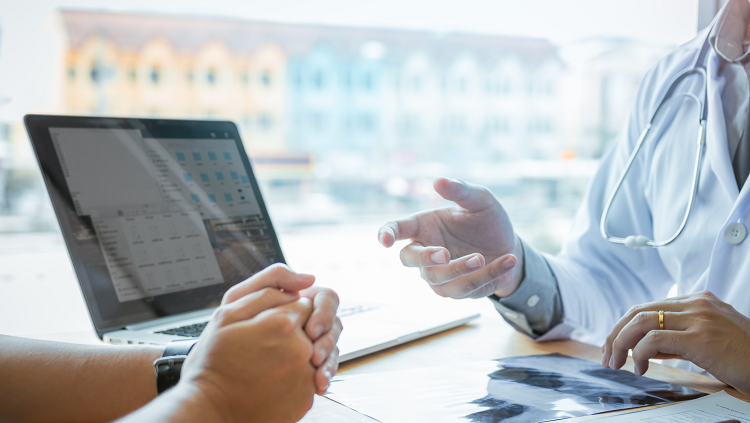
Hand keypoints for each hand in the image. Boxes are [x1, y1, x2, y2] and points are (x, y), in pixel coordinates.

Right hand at [179, 264, 317, 422]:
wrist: (210, 410)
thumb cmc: (213, 363)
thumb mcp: (227, 314)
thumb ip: (267, 291)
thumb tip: (302, 284)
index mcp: (283, 324)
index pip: (304, 304)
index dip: (286, 312)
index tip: (268, 326)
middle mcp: (301, 350)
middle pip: (312, 328)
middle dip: (294, 333)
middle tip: (264, 348)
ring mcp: (305, 377)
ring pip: (313, 354)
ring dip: (297, 356)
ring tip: (267, 366)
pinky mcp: (306, 399)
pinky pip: (310, 379)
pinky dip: (295, 379)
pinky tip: (272, 382)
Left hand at [225, 267, 342, 393]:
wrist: (219, 372)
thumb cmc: (228, 330)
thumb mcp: (243, 297)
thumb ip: (274, 277)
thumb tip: (309, 278)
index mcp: (299, 301)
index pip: (326, 299)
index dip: (323, 312)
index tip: (311, 330)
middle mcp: (309, 321)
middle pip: (334, 323)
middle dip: (328, 339)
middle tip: (313, 355)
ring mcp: (311, 344)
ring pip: (334, 346)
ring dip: (328, 360)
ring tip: (315, 374)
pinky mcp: (310, 365)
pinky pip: (327, 368)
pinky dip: (326, 375)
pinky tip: (318, 384)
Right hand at [378, 178, 521, 298]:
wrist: (508, 246)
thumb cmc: (487, 220)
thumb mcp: (480, 200)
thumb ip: (461, 190)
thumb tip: (439, 181)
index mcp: (423, 226)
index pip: (397, 229)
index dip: (387, 234)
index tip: (384, 240)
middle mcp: (424, 251)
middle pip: (410, 259)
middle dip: (426, 258)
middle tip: (446, 254)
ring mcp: (437, 274)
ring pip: (439, 279)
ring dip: (461, 270)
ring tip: (483, 257)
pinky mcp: (455, 290)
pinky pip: (467, 288)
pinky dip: (488, 275)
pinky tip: (507, 260)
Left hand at [601, 291, 749, 395]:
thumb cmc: (742, 358)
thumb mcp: (706, 341)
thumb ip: (677, 340)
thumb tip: (646, 348)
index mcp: (697, 301)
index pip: (648, 307)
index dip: (624, 326)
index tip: (614, 345)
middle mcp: (696, 304)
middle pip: (638, 312)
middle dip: (615, 334)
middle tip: (607, 355)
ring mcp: (698, 318)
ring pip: (641, 322)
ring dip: (621, 344)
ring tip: (617, 363)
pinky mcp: (700, 337)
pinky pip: (654, 340)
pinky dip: (640, 354)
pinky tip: (641, 368)